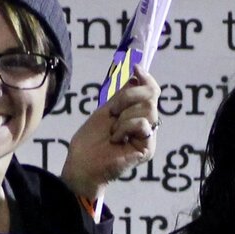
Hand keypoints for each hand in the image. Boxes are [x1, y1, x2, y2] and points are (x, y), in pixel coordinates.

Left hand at [60, 69, 159, 206]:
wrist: (82, 164)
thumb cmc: (90, 140)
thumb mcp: (107, 110)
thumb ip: (123, 94)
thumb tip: (137, 72)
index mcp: (137, 113)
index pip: (152, 91)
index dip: (147, 78)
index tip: (136, 69)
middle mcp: (147, 124)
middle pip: (152, 96)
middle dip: (128, 97)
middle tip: (112, 112)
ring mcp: (148, 137)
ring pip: (148, 109)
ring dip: (124, 116)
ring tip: (113, 129)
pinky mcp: (148, 148)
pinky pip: (143, 125)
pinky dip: (125, 127)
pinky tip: (116, 139)